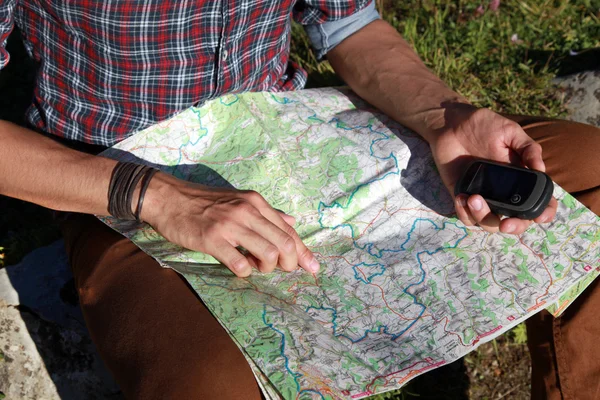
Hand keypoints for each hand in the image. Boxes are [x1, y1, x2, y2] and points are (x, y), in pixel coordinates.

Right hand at [140, 173, 318, 276]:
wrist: (169, 198)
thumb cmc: (205, 202)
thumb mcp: (240, 200)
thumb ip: (267, 213)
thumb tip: (291, 221)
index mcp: (256, 202)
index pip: (288, 230)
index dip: (304, 252)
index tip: (313, 268)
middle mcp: (247, 211)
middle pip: (284, 243)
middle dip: (290, 263)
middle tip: (282, 270)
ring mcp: (230, 225)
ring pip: (268, 254)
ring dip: (267, 268)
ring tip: (256, 266)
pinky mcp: (212, 239)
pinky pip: (240, 263)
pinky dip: (245, 271)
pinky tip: (239, 267)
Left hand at [430, 104, 557, 234]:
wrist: (451, 123)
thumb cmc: (483, 126)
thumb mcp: (510, 132)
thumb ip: (528, 148)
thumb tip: (541, 169)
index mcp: (520, 179)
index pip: (538, 202)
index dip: (544, 213)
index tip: (540, 217)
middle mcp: (504, 193)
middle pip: (515, 221)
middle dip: (515, 227)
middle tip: (506, 224)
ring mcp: (483, 197)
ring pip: (488, 223)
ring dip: (483, 217)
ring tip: (474, 198)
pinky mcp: (461, 197)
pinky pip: (465, 216)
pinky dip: (464, 212)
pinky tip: (462, 196)